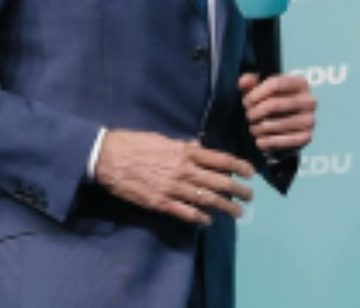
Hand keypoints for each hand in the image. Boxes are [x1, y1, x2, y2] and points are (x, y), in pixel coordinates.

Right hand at [95, 130, 253, 224]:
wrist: (109, 157)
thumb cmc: (135, 144)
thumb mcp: (164, 139)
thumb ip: (184, 146)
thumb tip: (199, 148)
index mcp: (186, 151)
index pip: (221, 159)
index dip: (239, 167)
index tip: (250, 173)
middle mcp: (184, 169)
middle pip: (220, 182)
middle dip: (239, 190)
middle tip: (250, 197)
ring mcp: (173, 187)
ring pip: (207, 199)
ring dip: (226, 207)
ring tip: (238, 213)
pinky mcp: (160, 202)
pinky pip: (186, 212)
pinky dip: (200, 218)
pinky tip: (208, 221)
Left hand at [239, 73, 316, 152]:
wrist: (288, 128)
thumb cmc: (274, 105)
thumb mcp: (263, 90)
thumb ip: (251, 83)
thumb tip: (243, 81)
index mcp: (300, 83)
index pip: (275, 84)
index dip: (256, 93)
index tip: (246, 102)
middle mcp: (309, 100)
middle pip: (273, 104)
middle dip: (254, 112)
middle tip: (248, 116)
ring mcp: (309, 120)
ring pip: (274, 124)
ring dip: (257, 128)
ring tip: (253, 128)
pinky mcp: (306, 137)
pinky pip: (280, 141)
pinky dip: (265, 142)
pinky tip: (259, 140)